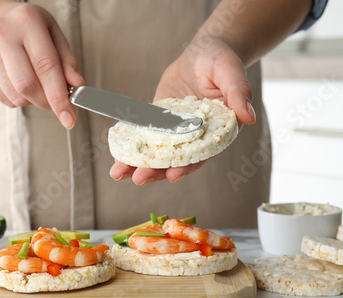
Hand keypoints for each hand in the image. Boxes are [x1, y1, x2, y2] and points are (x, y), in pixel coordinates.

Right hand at [0, 3, 83, 128]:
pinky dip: (20, 99)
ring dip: (33, 100)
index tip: (69, 117)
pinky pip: (6, 99)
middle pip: (27, 85)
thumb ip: (67, 61)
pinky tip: (20, 83)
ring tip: (36, 83)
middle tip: (56, 103)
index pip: (46, 66)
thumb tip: (76, 85)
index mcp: (27, 21)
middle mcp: (3, 34)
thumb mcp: (54, 35)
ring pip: (16, 96)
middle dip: (46, 102)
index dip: (59, 96)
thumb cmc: (28, 29)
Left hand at [110, 36, 255, 184]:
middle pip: (174, 159)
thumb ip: (239, 94)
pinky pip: (143, 135)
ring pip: (156, 152)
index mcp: (215, 133)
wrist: (203, 52)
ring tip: (118, 172)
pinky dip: (130, 144)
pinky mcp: (158, 120)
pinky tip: (115, 153)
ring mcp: (174, 130)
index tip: (173, 175)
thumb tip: (248, 117)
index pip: (201, 155)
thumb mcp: (231, 73)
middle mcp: (193, 137)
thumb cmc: (222, 61)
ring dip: (137, 163)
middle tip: (138, 178)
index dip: (187, 167)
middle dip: (156, 171)